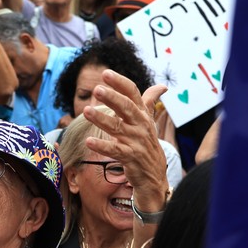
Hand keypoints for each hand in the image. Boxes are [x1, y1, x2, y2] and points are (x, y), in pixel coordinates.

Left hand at [82, 70, 169, 203]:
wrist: (155, 174)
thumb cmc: (147, 144)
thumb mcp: (149, 122)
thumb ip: (150, 102)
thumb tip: (162, 86)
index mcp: (142, 114)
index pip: (133, 93)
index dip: (120, 83)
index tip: (105, 73)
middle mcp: (140, 125)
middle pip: (126, 107)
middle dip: (112, 97)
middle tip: (97, 89)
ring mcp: (135, 141)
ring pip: (117, 127)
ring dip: (101, 119)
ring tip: (86, 111)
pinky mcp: (130, 157)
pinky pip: (115, 150)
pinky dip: (102, 146)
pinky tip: (89, 141)